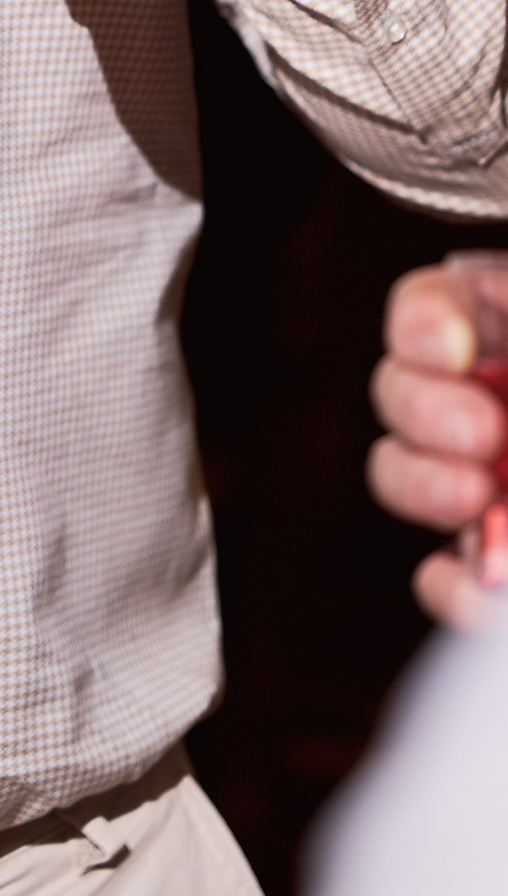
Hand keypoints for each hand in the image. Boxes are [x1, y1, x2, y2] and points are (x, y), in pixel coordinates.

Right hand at [369, 265, 507, 627]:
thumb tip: (475, 390)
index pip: (434, 306)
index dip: (421, 321)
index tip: (452, 348)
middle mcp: (492, 406)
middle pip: (400, 390)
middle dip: (421, 411)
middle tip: (483, 435)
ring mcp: (491, 487)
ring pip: (402, 476)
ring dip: (423, 486)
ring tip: (477, 505)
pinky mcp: (495, 570)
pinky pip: (447, 578)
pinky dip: (456, 589)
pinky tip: (485, 589)